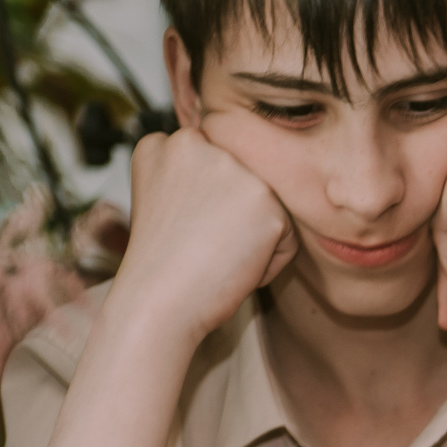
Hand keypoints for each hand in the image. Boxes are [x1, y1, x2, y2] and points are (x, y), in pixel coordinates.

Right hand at [109, 127, 296, 341]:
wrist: (158, 302)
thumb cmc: (165, 266)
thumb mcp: (168, 202)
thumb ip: (197, 178)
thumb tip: (244, 181)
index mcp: (165, 144)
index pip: (214, 168)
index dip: (205, 208)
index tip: (184, 230)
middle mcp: (197, 144)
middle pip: (245, 184)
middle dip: (233, 219)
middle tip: (199, 245)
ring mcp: (234, 169)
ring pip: (269, 207)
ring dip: (253, 238)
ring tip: (215, 255)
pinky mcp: (267, 201)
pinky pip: (288, 238)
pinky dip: (270, 262)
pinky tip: (234, 267)